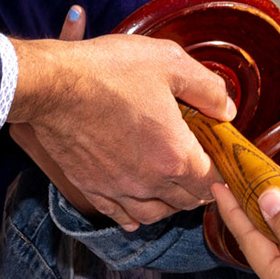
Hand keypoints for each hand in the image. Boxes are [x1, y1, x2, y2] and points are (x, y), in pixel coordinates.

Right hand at [9, 31, 235, 229]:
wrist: (53, 85)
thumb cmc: (110, 71)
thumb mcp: (170, 63)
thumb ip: (206, 88)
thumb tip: (226, 108)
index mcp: (174, 155)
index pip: (212, 181)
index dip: (223, 171)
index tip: (221, 158)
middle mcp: (149, 182)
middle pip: (187, 201)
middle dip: (200, 187)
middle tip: (201, 167)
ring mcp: (119, 189)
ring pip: (156, 213)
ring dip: (170, 204)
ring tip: (174, 188)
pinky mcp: (92, 188)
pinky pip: (119, 214)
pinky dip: (133, 215)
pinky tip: (136, 208)